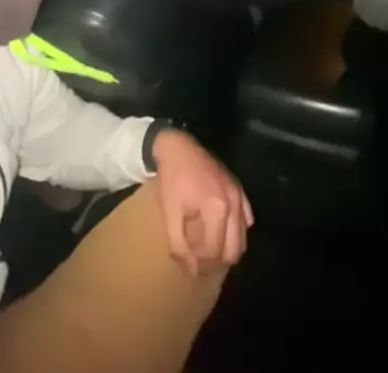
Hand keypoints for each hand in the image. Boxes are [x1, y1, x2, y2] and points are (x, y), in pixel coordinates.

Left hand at [153, 130, 253, 276]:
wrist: (178, 148)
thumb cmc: (172, 180)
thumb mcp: (170, 212)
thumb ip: (178, 243)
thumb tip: (190, 270)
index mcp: (216, 209)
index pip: (214, 251)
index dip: (199, 263)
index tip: (186, 263)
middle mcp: (234, 204)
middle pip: (234, 250)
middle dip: (216, 262)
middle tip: (199, 261)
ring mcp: (240, 196)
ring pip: (243, 238)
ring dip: (227, 249)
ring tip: (208, 249)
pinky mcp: (240, 190)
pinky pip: (246, 220)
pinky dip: (236, 232)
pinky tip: (219, 231)